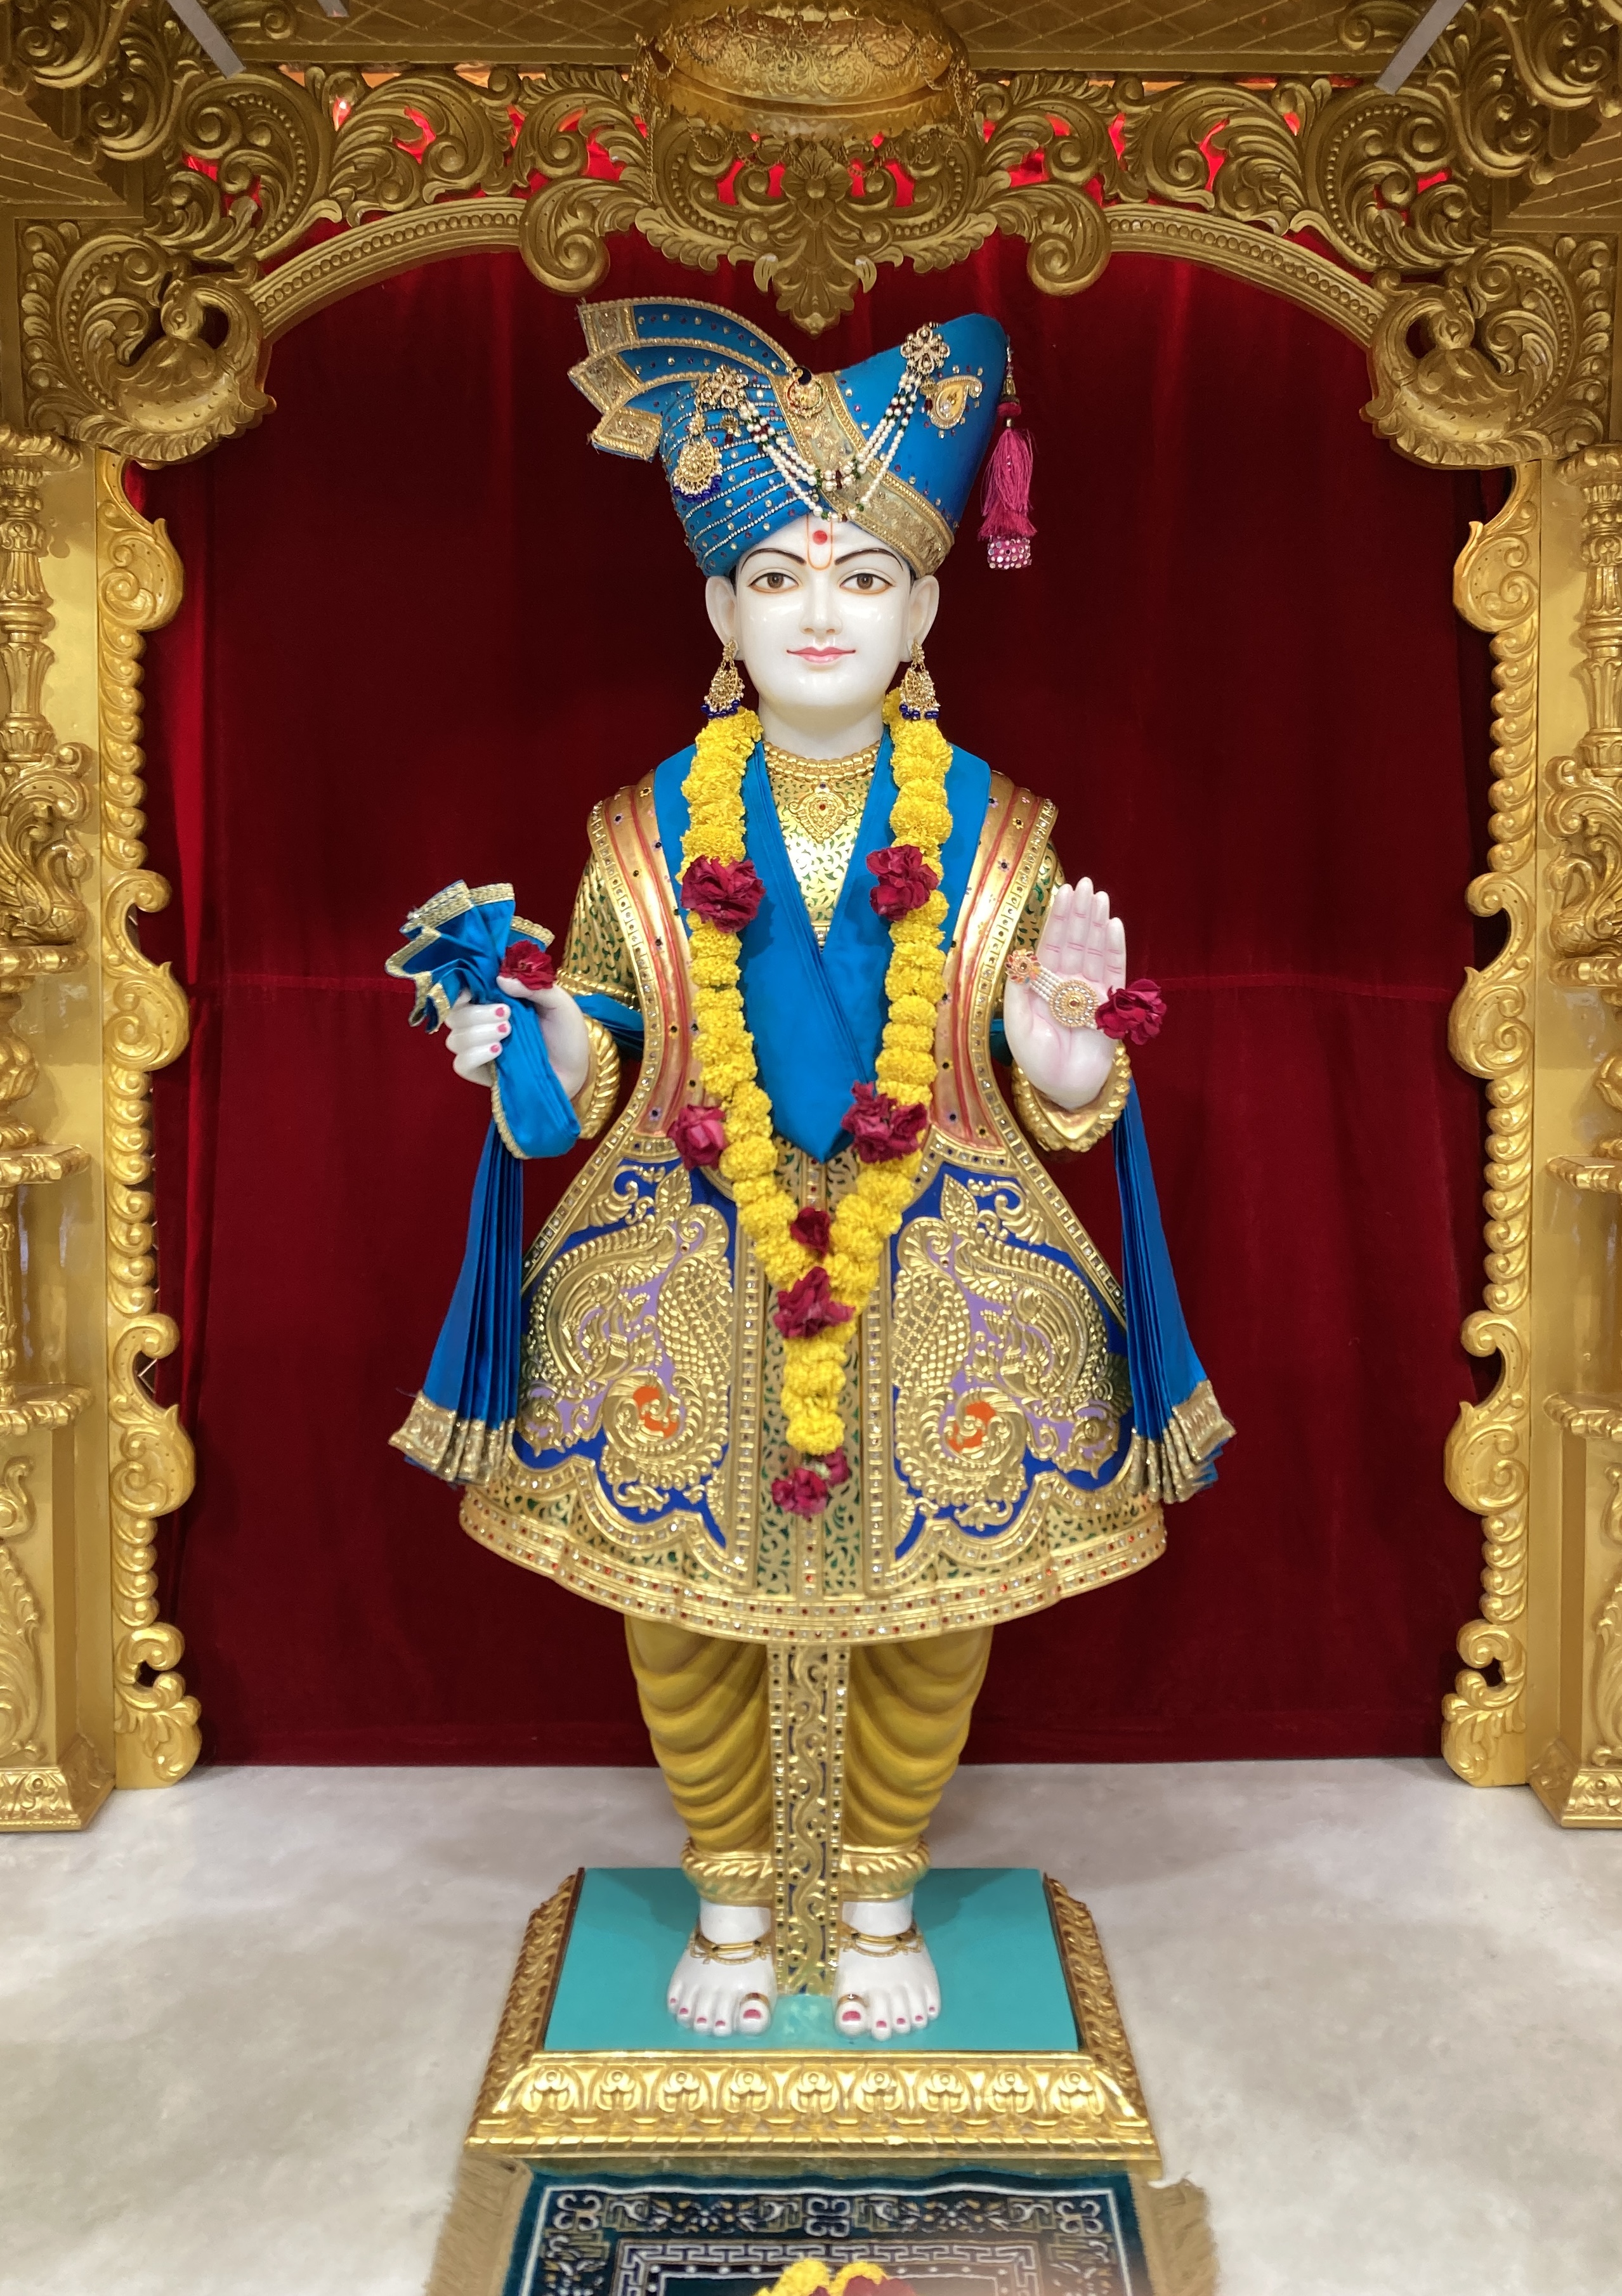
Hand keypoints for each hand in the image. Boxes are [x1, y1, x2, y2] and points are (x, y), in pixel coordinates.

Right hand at [444, 974, 590, 1099]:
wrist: (577, 1069)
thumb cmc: (567, 1033)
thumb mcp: (558, 1003)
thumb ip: (533, 987)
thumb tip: (501, 978)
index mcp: (496, 1001)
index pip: (463, 992)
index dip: (460, 989)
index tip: (472, 991)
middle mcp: (483, 1024)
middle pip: (455, 1016)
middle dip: (477, 1013)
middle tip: (507, 1014)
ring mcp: (481, 1049)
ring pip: (455, 1039)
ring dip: (478, 1033)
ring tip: (507, 1032)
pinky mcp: (483, 1072)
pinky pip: (461, 1064)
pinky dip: (474, 1055)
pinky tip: (498, 1051)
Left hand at [1003, 879, 1125, 1110]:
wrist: (1064, 1089)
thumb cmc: (1037, 1061)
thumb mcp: (1017, 1026)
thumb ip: (1018, 992)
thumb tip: (1020, 957)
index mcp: (1044, 986)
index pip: (1050, 945)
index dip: (1056, 919)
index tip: (1063, 893)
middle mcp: (1068, 983)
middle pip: (1074, 941)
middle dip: (1079, 913)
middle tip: (1085, 884)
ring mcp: (1090, 992)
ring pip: (1094, 951)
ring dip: (1097, 924)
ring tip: (1100, 898)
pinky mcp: (1111, 1006)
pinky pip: (1114, 972)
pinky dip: (1114, 949)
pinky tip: (1114, 926)